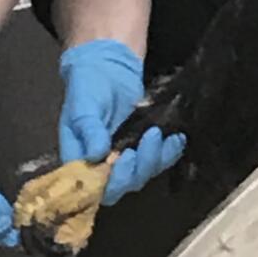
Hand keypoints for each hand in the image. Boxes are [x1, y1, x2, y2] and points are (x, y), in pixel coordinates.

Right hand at [58, 39, 184, 205]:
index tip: (125, 156)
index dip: (113, 181)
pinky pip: (160, 159)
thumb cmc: (87, 87)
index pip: (96, 187)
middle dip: (140, 167)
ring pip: (144, 173)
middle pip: (124, 184)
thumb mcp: (83, 106)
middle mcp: (103, 166)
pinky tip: (176, 138)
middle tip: (148, 138)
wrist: (107, 68)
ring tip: (159, 133)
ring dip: (156, 158)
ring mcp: (125, 158)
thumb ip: (89, 130)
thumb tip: (97, 155)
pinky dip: (170, 152)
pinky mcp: (144, 147)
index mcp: (81, 161)